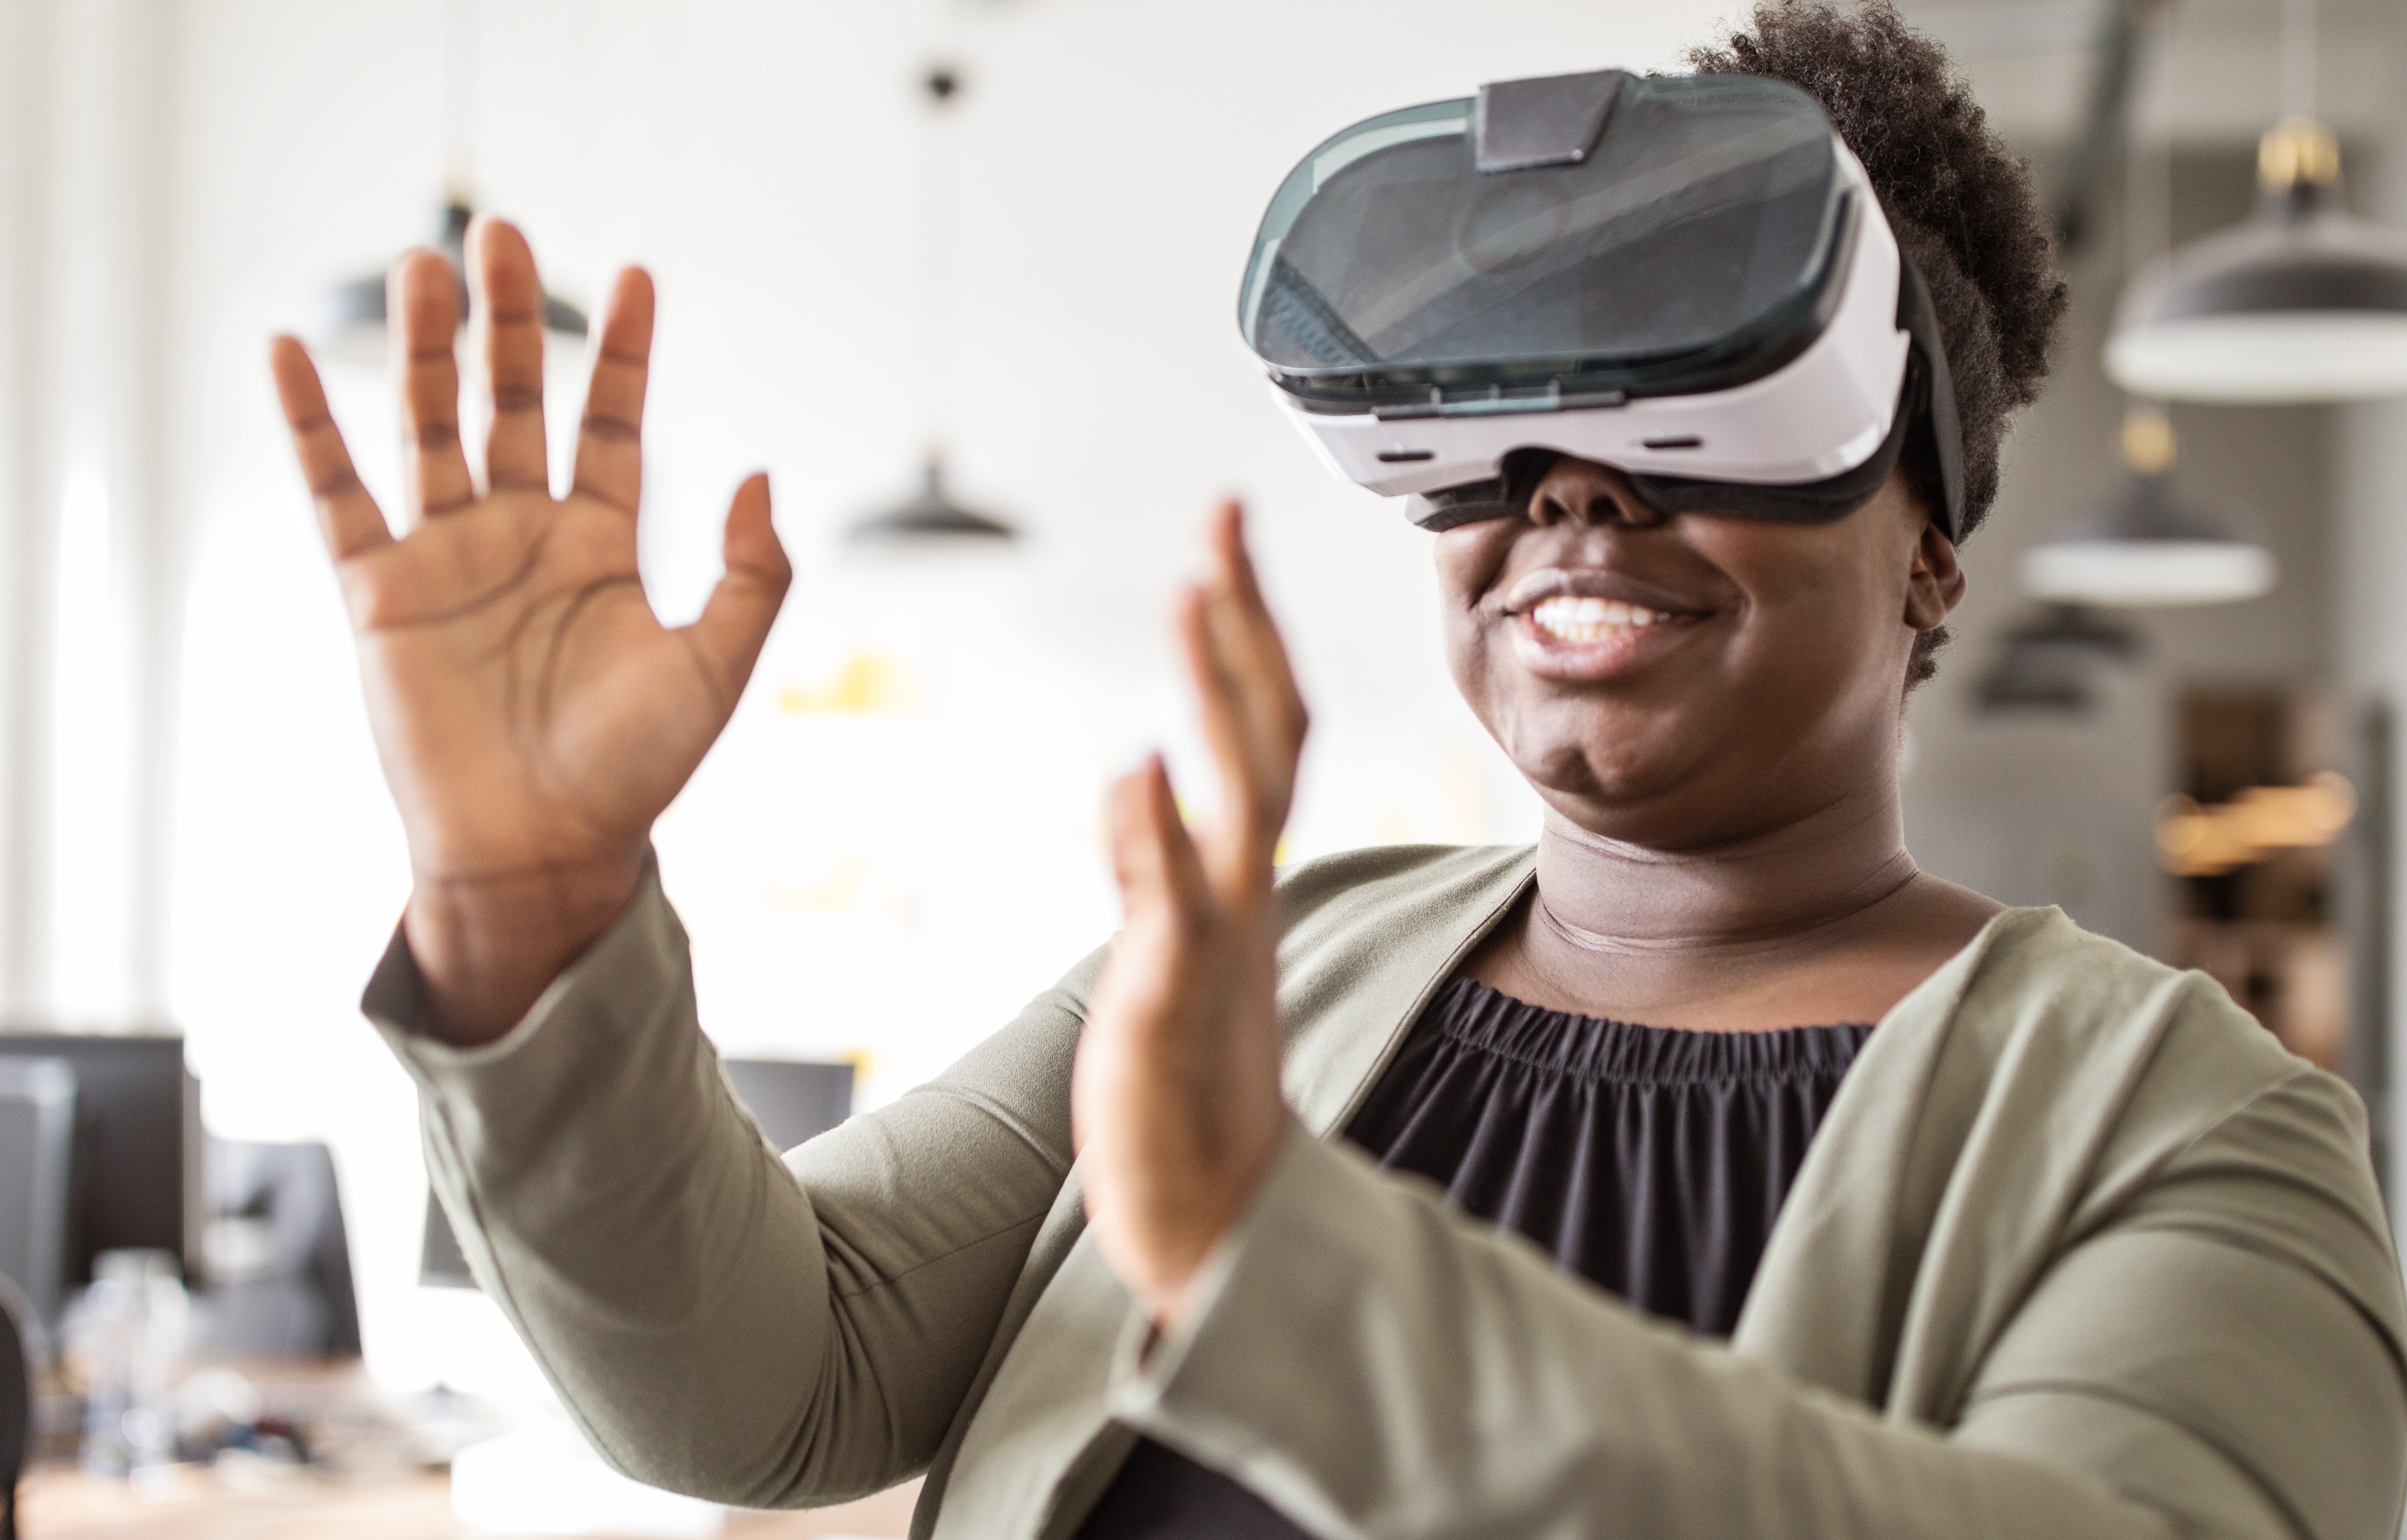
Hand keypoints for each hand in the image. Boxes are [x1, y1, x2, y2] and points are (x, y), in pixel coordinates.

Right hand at [269, 220, 790, 1042]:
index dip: (625, 354)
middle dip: (511, 320)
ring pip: (430, 426)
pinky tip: (289, 351)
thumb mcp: (718, 669)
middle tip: (506, 236)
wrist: (543, 854)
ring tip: (426, 261)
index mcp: (601, 548)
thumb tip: (759, 475)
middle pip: (513, 400)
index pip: (613, 423)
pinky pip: (335, 492)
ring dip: (426, 345)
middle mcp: (520, 537)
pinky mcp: (377, 592)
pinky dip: (309, 424)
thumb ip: (752, 574)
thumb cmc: (633, 775)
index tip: (640, 276)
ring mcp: (445, 558)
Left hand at [1073, 503, 1311, 1327]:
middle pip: (1267, 736)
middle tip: (1223, 521)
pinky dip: (1158, 836)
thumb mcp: (1170, 958)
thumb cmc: (1190, 1092)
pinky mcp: (1174, 1005)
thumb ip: (1156, 869)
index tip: (1224, 542)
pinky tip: (1141, 764)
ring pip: (1237, 799)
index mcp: (1241, 882)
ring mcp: (1216, 946)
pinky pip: (1173, 909)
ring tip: (1196, 596)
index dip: (1248, 636)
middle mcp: (1241, 897)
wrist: (1217, 1221)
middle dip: (1244, 624)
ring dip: (1217, 694)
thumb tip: (1139, 779)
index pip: (1263, 732)